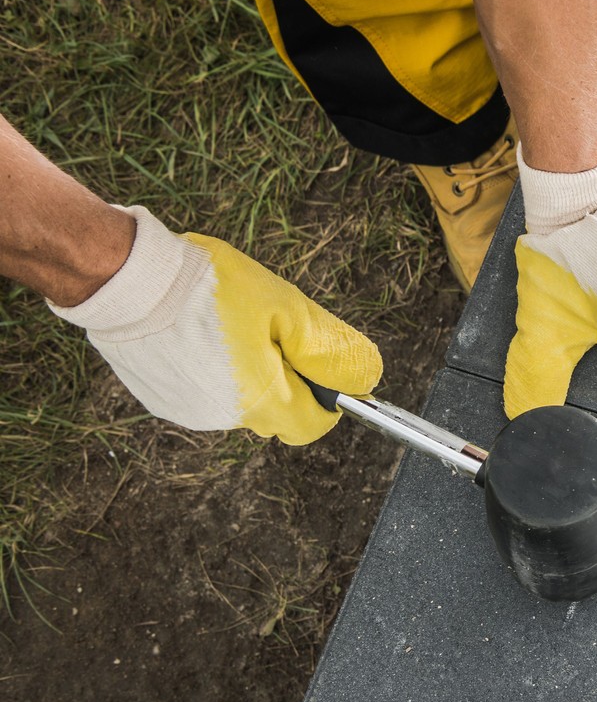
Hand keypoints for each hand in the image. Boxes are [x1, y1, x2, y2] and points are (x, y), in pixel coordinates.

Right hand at [50, 207, 381, 443]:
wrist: (126, 277)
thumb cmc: (210, 287)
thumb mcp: (288, 308)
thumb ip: (330, 350)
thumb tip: (364, 381)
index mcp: (259, 400)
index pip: (312, 425)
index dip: (326, 398)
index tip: (318, 364)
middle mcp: (223, 417)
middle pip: (277, 413)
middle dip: (287, 379)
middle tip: (269, 331)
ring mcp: (187, 411)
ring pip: (241, 403)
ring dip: (249, 374)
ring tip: (230, 325)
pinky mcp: (159, 398)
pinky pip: (205, 393)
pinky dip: (213, 370)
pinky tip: (200, 333)